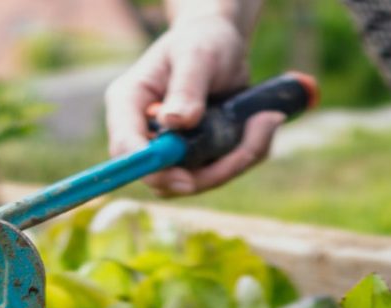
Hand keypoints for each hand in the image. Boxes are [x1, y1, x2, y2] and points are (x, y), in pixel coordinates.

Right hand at [104, 16, 282, 195]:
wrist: (222, 47)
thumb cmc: (204, 41)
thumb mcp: (197, 54)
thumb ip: (186, 87)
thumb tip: (175, 123)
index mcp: (129, 104)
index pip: (126, 148)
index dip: (152, 169)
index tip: (186, 178)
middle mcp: (144, 134)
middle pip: (162, 178)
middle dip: (208, 173)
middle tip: (248, 147)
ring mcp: (169, 153)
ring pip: (195, 183)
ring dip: (235, 162)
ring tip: (265, 121)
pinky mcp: (194, 163)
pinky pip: (219, 175)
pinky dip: (245, 155)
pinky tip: (262, 123)